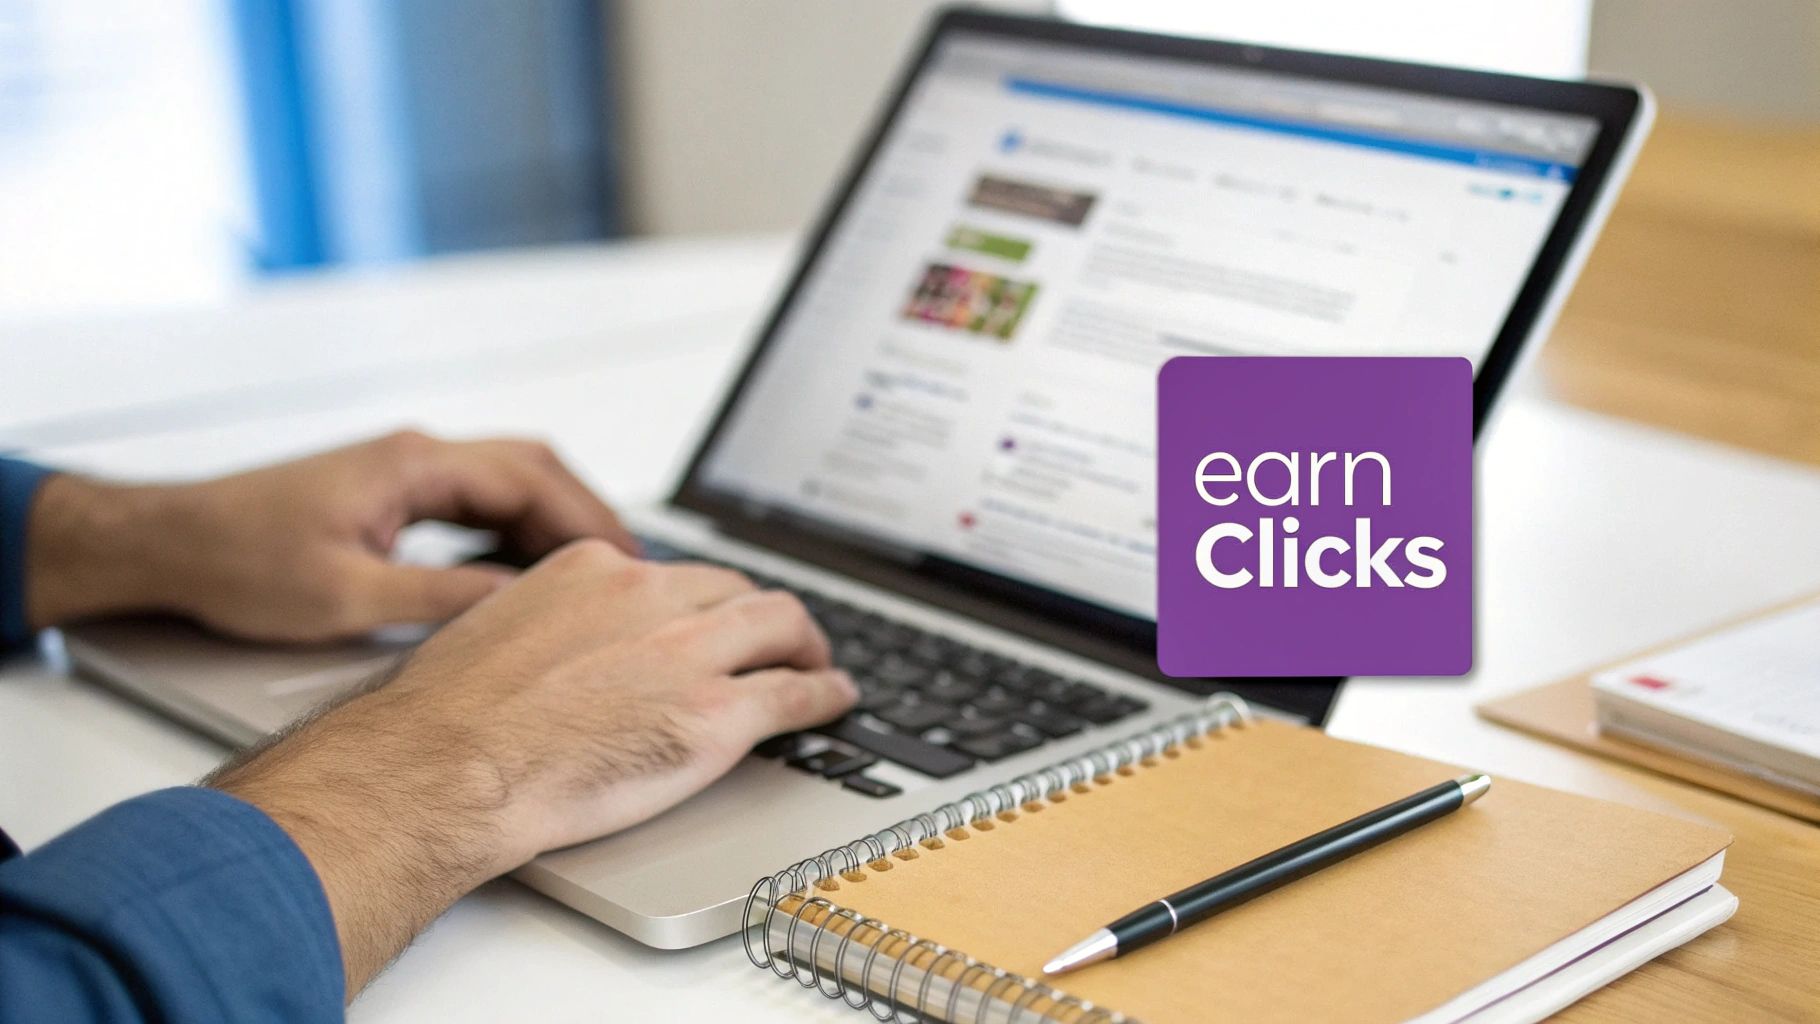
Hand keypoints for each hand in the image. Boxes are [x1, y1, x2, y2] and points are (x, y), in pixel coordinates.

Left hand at [25, 430, 638, 640]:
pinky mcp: (394, 492)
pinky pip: (479, 503)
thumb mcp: (348, 597)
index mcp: (412, 465)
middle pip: (532, 470)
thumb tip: (520, 607)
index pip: (529, 478)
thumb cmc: (238, 560)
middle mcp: (416, 455)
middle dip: (588, 517)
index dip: (588, 520)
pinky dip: (519, 531)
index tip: (629, 560)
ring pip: (509, 483)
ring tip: (598, 574)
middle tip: (632, 568)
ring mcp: (406, 470)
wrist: (172, 542)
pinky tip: (533, 571)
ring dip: (556, 522)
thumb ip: (442, 600)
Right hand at [208, 540, 856, 996]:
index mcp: (594, 570)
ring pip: (779, 626)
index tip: (716, 615)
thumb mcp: (496, 629)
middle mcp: (649, 597)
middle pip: (737, 591)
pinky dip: (827, 694)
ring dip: (807, 645)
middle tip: (779, 640)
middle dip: (764, 616)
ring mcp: (689, 654)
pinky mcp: (716, 716)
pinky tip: (837, 700)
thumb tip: (562, 644)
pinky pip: (795, 694)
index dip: (707, 600)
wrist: (445, 769)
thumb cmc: (449, 718)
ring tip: (817, 665)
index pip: (676, 573)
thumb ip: (550, 623)